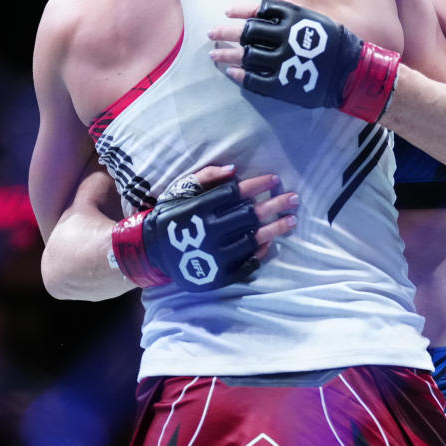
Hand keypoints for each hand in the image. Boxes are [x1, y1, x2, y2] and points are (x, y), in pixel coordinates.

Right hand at [111, 165, 297, 291]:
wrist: (152, 252)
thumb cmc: (171, 216)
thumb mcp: (180, 190)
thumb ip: (206, 177)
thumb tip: (234, 170)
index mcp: (199, 209)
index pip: (237, 193)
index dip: (258, 185)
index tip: (274, 179)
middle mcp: (209, 233)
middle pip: (250, 216)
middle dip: (275, 204)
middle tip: (294, 198)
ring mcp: (215, 256)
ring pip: (253, 239)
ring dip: (276, 228)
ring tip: (292, 220)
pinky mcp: (218, 275)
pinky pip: (246, 263)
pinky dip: (261, 252)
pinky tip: (272, 242)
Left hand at [209, 0, 399, 121]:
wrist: (352, 71)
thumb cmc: (335, 41)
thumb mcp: (315, 18)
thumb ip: (292, 6)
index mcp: (292, 17)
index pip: (259, 8)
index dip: (240, 10)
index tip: (226, 11)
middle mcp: (284, 36)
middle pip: (246, 32)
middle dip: (225, 32)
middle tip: (211, 34)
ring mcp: (282, 61)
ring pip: (246, 56)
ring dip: (226, 54)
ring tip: (214, 55)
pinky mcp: (282, 84)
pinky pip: (254, 80)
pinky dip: (240, 76)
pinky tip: (231, 73)